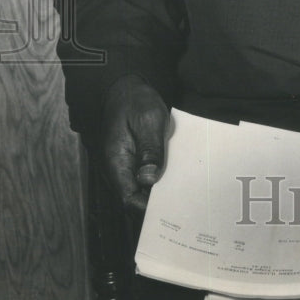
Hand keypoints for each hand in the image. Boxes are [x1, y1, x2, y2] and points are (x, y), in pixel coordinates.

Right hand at [101, 74, 169, 212]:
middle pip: (135, 198)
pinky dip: (160, 180)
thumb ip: (149, 149)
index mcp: (116, 162)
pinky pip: (147, 177)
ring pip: (142, 190)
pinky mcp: (136, 161)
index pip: (127, 198)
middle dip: (157, 204)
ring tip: (184, 195)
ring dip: (160, 192)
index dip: (146, 208)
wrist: (127, 89)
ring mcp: (127, 166)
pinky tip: (177, 179)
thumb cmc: (136, 102)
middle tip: (182, 205)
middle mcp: (118, 169)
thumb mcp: (148, 121)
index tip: (168, 210)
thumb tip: (149, 179)